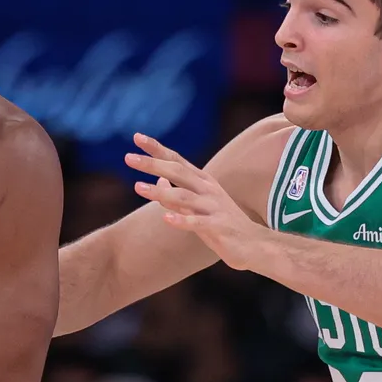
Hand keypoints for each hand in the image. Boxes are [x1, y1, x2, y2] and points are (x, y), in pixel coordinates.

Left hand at [125, 133, 261, 269]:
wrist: (254, 244)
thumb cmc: (222, 225)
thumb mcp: (197, 206)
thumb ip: (176, 194)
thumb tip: (156, 181)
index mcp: (202, 181)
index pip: (176, 160)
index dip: (157, 149)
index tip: (137, 137)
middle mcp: (208, 189)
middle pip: (177, 172)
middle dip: (152, 164)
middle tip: (128, 158)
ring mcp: (214, 207)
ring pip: (184, 196)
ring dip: (160, 192)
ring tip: (138, 187)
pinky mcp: (219, 227)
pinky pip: (197, 222)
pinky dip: (182, 220)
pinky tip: (166, 219)